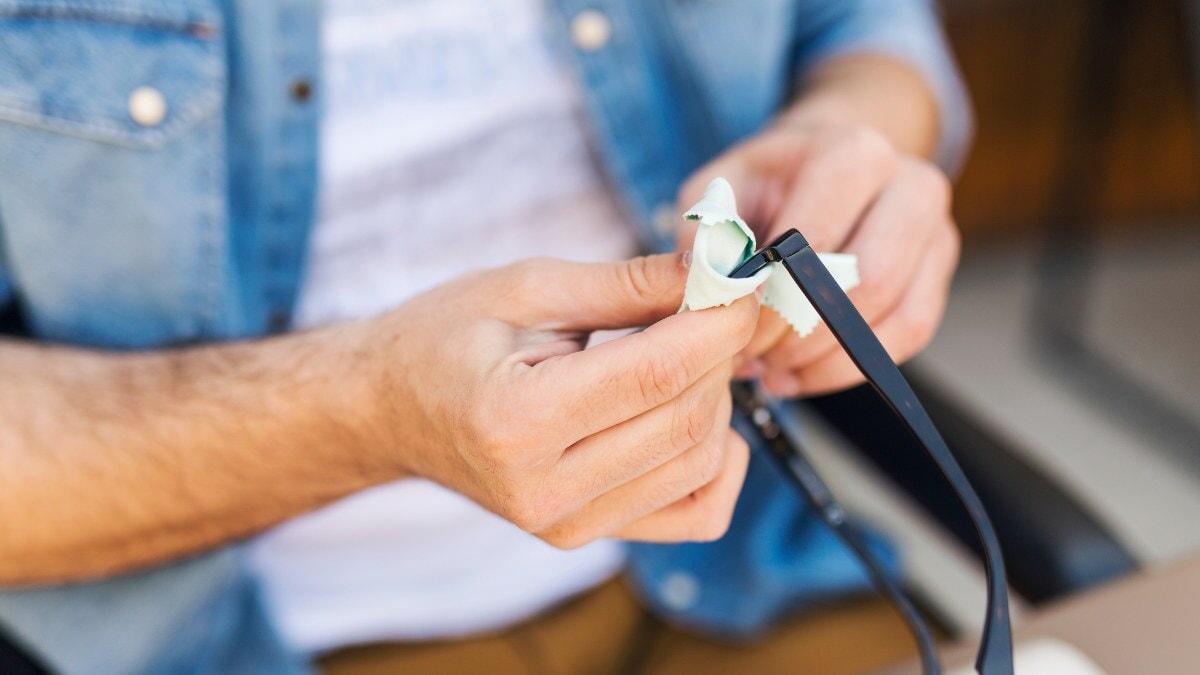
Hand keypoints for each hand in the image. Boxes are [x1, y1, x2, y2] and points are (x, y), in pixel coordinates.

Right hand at [353, 254, 758, 547]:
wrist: (389, 409)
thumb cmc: (443, 339)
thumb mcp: (525, 287)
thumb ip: (626, 283)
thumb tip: (713, 271)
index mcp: (516, 421)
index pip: (656, 374)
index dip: (717, 323)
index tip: (742, 281)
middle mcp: (544, 489)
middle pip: (686, 419)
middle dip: (721, 352)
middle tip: (715, 303)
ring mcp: (567, 524)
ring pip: (699, 463)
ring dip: (717, 397)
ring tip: (687, 350)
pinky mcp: (585, 534)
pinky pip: (694, 514)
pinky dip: (717, 463)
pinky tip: (695, 416)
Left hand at [677, 119, 959, 397]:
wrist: (829, 164)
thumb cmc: (771, 179)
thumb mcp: (724, 185)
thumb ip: (709, 229)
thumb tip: (706, 280)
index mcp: (853, 153)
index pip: (818, 243)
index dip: (773, 297)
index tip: (733, 327)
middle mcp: (909, 184)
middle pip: (868, 281)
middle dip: (803, 333)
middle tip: (753, 356)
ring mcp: (935, 230)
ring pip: (894, 316)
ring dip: (826, 357)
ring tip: (772, 368)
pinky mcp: (938, 273)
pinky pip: (908, 334)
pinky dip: (851, 367)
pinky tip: (802, 374)